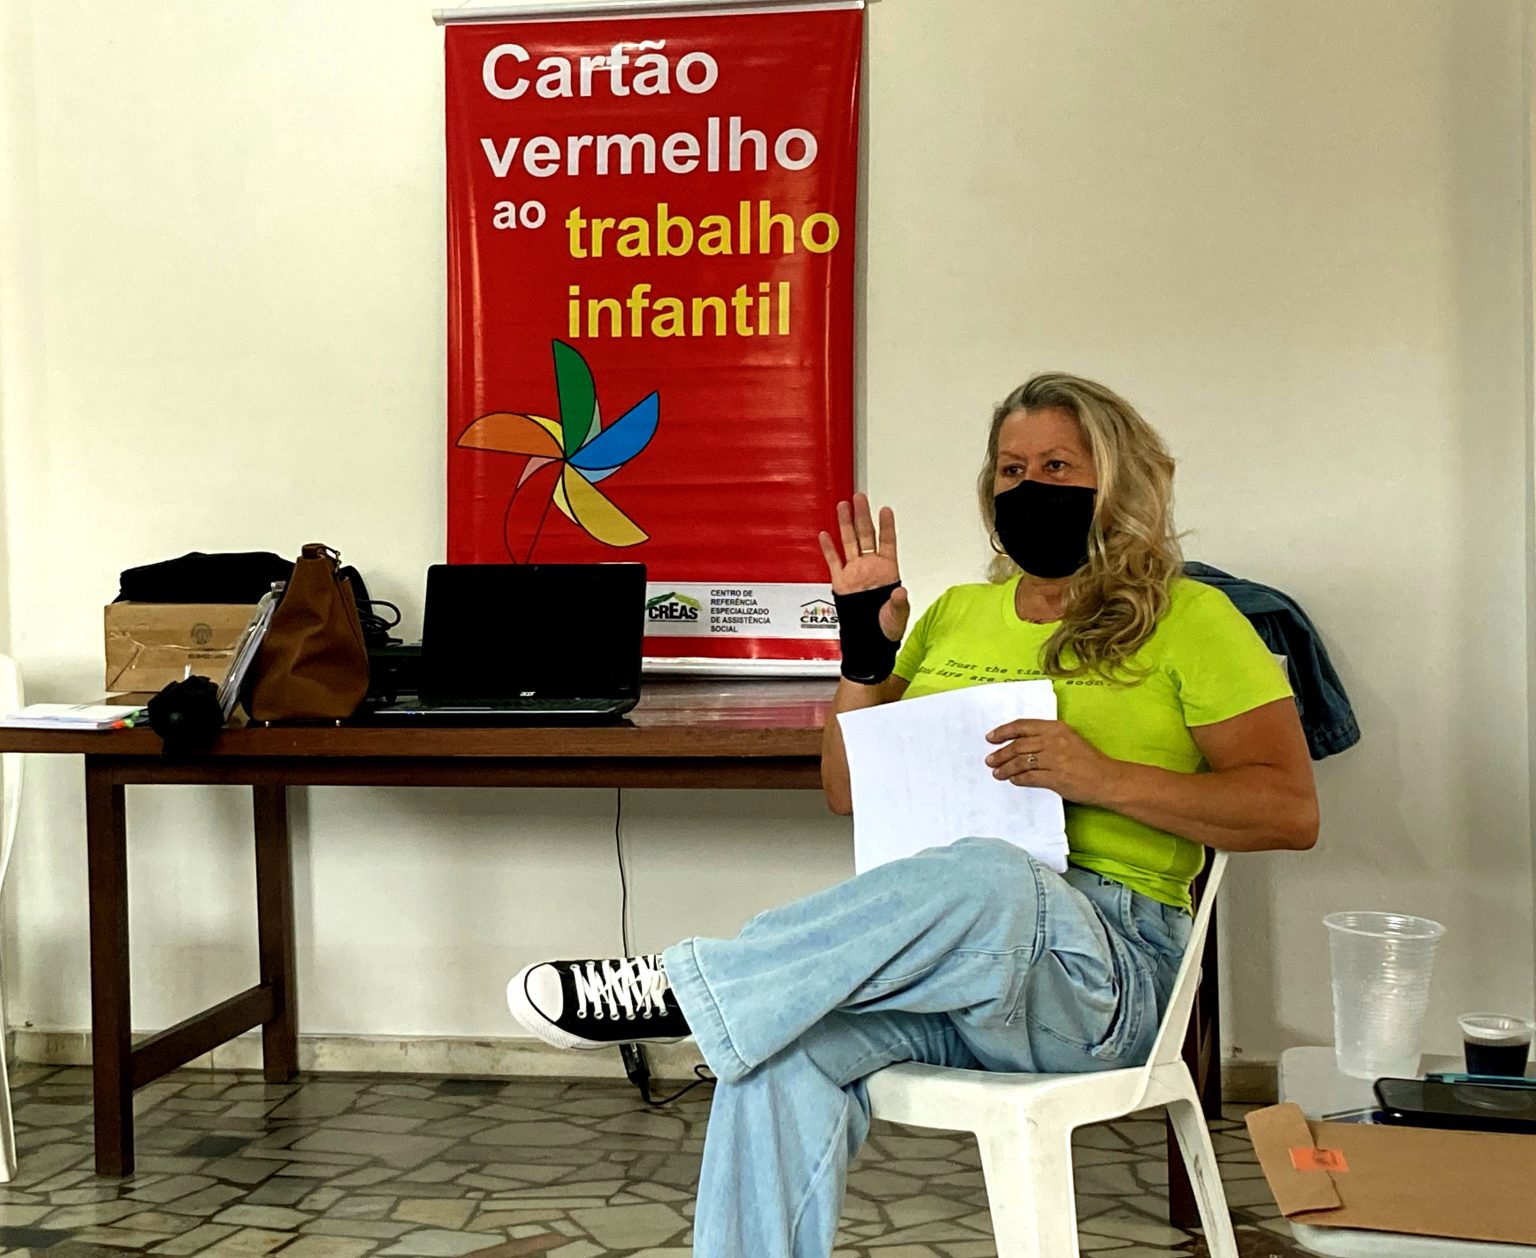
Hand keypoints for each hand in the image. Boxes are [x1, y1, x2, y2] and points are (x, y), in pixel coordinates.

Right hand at [819, 492, 908, 641]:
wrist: (869, 639)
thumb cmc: (887, 627)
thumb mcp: (897, 615)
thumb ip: (899, 603)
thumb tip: (901, 593)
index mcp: (887, 571)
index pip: (887, 542)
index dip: (886, 526)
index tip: (886, 510)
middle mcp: (870, 567)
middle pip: (865, 535)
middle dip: (862, 516)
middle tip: (860, 498)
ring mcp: (854, 572)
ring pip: (849, 542)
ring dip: (846, 524)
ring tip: (843, 506)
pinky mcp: (841, 582)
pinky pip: (834, 561)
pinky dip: (829, 548)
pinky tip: (825, 534)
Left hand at [985, 718, 1122, 806]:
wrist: (1108, 780)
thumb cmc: (1088, 761)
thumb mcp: (1068, 740)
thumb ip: (1046, 739)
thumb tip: (1019, 746)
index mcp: (1056, 728)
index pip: (1023, 726)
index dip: (1003, 731)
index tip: (990, 737)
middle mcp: (1054, 741)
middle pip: (1018, 745)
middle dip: (1000, 753)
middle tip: (989, 760)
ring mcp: (1055, 759)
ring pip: (1021, 762)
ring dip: (1006, 768)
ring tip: (997, 773)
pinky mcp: (1056, 778)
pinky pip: (1030, 777)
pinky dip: (1018, 779)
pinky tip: (1014, 780)